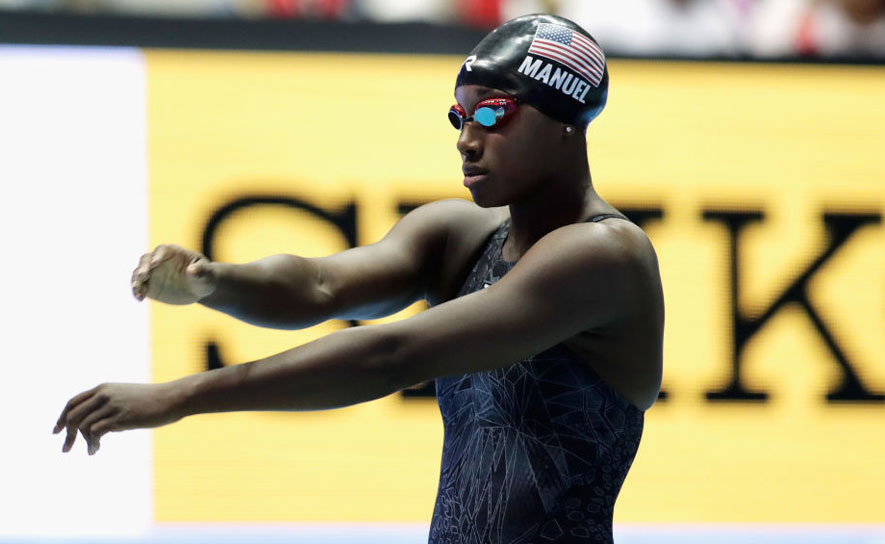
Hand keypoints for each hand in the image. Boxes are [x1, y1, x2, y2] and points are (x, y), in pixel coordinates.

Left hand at [53, 382, 183, 454]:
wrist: (172, 398)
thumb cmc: (153, 401)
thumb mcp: (127, 399)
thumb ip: (110, 408)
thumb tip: (99, 428)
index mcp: (104, 388)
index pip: (73, 402)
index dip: (61, 417)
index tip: (57, 431)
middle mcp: (104, 394)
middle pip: (73, 415)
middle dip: (66, 434)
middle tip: (65, 448)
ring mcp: (112, 405)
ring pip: (83, 425)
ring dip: (82, 442)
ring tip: (91, 450)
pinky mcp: (120, 417)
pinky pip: (95, 432)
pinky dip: (91, 444)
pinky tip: (95, 450)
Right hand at [131, 244, 216, 303]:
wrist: (199, 289)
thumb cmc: (204, 276)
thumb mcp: (206, 274)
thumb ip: (200, 270)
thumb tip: (191, 270)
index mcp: (173, 252)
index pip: (162, 250)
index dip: (158, 255)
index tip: (155, 263)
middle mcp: (158, 260)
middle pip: (145, 260)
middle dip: (143, 267)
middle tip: (143, 276)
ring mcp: (152, 273)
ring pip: (139, 274)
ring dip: (136, 281)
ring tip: (138, 291)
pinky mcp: (149, 285)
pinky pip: (139, 287)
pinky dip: (137, 291)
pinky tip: (139, 298)